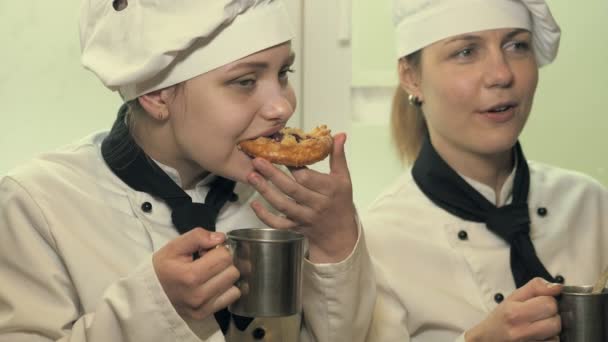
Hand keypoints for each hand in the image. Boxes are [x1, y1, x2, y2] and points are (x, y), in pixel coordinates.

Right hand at [152, 228, 239, 319]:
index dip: (218, 249)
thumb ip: (197, 236)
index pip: (225, 256)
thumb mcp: (174, 246)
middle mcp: (199, 294)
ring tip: (210, 274)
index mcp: (190, 275)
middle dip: (224, 263)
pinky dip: (226, 289)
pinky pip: (231, 298)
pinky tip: (213, 285)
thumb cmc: (162, 268)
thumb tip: (221, 238)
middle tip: (208, 263)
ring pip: (234, 285)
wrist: (149, 294)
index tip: (206, 252)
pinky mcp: (205, 314)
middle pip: (232, 271)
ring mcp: (203, 307)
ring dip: (226, 276)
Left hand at [247, 133, 357, 262]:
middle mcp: (316, 204)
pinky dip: (265, 216)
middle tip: (257, 160)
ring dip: (265, 191)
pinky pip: (278, 224)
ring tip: (251, 176)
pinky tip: (254, 204)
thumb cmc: (340, 201)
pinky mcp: (295, 228)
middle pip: (292, 190)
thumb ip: (338, 156)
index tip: (280, 152)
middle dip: (273, 175)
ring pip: (283, 205)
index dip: (293, 165)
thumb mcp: (343, 178)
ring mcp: (305, 218)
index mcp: (329, 190)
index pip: (307, 177)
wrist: (339, 234)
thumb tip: (339, 135)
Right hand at [465, 277, 562, 341]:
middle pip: (556, 321)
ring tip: (538, 326)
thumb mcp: (513, 297)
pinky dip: (549, 340)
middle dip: (551, 316)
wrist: (488, 338)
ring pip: (557, 335)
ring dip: (551, 330)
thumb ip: (535, 287)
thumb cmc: (501, 318)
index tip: (538, 303)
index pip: (549, 303)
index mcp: (514, 313)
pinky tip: (538, 337)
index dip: (547, 300)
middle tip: (538, 315)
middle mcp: (520, 331)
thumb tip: (558, 287)